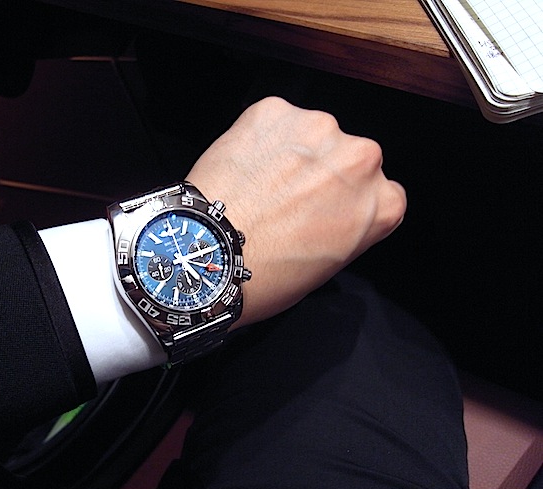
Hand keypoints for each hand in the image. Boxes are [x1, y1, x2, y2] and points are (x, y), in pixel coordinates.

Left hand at [185, 97, 405, 328]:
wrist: (210, 254)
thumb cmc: (266, 273)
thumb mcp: (329, 264)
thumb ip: (348, 224)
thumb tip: (333, 209)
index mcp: (384, 202)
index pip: (379, 191)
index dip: (346, 202)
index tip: (326, 211)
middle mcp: (361, 158)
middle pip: (349, 157)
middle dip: (324, 173)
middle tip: (289, 200)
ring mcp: (319, 128)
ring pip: (312, 134)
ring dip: (292, 152)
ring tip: (261, 186)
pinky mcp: (275, 111)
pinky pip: (273, 121)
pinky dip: (259, 139)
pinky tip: (244, 169)